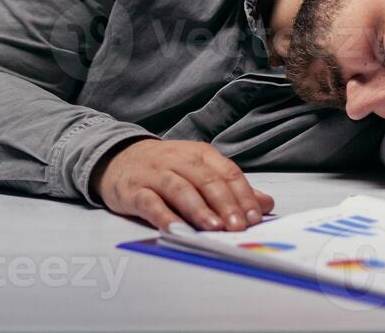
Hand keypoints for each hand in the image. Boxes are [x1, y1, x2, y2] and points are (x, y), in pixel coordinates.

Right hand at [92, 139, 274, 231]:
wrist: (118, 159)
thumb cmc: (166, 169)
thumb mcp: (200, 171)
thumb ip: (231, 188)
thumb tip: (266, 203)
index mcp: (199, 154)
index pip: (227, 172)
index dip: (243, 195)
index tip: (255, 217)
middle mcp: (178, 161)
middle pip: (206, 180)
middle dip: (225, 204)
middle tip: (239, 226)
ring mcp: (155, 175)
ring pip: (180, 189)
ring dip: (199, 208)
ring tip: (214, 227)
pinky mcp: (134, 191)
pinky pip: (150, 203)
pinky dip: (163, 216)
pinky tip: (176, 229)